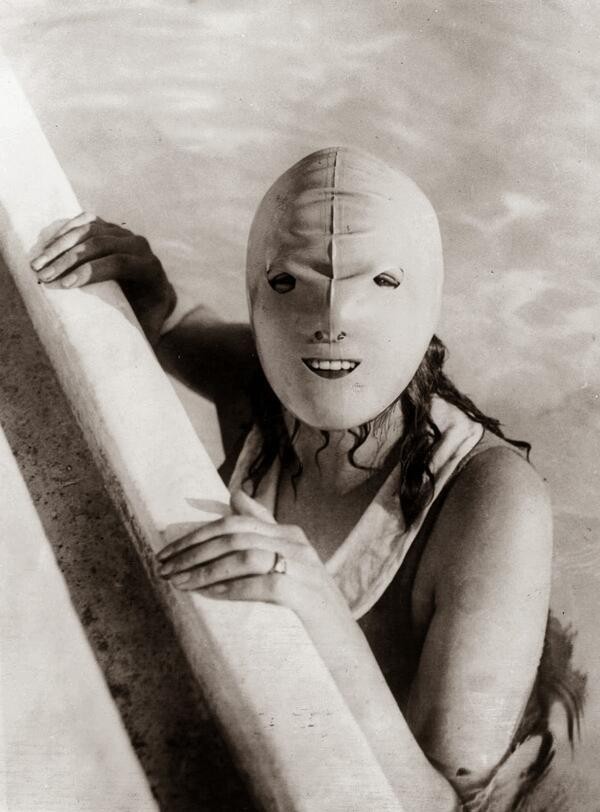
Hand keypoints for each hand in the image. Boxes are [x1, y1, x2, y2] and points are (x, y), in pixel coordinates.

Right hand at [31, 212, 175, 344]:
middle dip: (69, 260)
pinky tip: (47, 246)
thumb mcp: (148, 330)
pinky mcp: (110, 228)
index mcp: (150, 269)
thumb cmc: (147, 318)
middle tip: (44, 275)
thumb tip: (121, 360)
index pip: (120, 263)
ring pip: (89, 230)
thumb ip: (139, 339)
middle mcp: (140, 246)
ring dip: (60, 245)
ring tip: (38, 263)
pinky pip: (85, 222)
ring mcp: (124, 234)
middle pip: (100, 244)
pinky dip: (65, 232)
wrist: (154, 296)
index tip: (65, 285)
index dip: (92, 271)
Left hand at [156, 490, 347, 620]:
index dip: (196, 535)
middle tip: (163, 568)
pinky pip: (262, 583)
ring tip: (178, 583)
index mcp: (290, 535)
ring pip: (243, 555)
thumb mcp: (288, 567)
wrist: (347, 653)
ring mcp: (303, 569)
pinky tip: (209, 596)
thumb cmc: (310, 614)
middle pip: (233, 535)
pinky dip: (231, 587)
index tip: (167, 552)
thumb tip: (235, 495)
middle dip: (192, 550)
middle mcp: (297, 545)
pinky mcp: (305, 596)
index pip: (234, 522)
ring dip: (204, 569)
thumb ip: (264, 532)